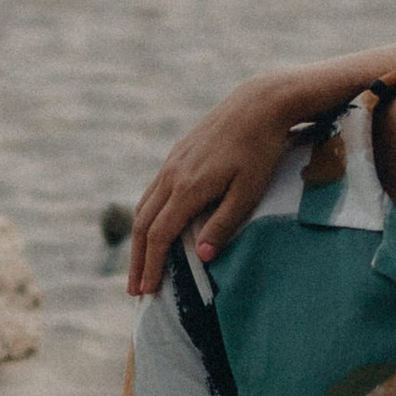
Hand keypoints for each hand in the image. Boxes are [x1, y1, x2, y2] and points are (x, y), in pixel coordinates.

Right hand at [127, 74, 315, 295]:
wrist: (259, 103)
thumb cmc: (261, 150)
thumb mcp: (249, 192)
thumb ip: (224, 224)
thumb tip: (202, 257)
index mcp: (188, 188)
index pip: (159, 235)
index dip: (151, 266)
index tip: (147, 292)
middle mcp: (172, 176)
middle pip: (143, 225)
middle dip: (137, 260)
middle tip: (134, 290)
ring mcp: (172, 163)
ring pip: (144, 206)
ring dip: (139, 240)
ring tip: (140, 265)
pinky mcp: (178, 154)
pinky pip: (153, 191)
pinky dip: (147, 216)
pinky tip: (154, 227)